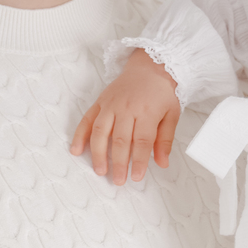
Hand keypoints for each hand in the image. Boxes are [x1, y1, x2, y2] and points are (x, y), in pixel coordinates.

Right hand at [70, 50, 180, 185]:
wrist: (149, 66)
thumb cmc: (161, 92)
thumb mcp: (171, 114)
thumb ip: (165, 140)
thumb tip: (162, 163)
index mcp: (147, 111)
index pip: (142, 141)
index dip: (138, 161)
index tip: (136, 177)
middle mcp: (127, 108)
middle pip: (120, 140)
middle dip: (118, 163)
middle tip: (118, 180)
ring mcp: (111, 105)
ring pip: (100, 132)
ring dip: (98, 153)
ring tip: (100, 171)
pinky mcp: (100, 102)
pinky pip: (87, 120)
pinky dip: (79, 135)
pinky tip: (76, 151)